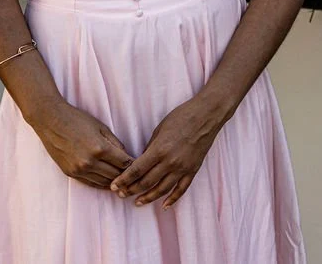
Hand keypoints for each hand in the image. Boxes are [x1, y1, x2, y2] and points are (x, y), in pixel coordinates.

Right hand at [30, 100, 133, 188]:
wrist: (51, 121)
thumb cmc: (78, 120)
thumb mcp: (101, 127)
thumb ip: (115, 143)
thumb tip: (127, 156)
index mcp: (100, 148)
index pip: (124, 163)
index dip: (133, 164)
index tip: (140, 165)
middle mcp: (89, 162)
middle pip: (115, 175)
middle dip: (126, 176)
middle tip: (135, 176)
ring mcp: (79, 170)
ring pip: (103, 183)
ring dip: (114, 183)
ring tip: (124, 182)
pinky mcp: (70, 174)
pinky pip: (90, 184)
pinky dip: (101, 184)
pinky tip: (108, 183)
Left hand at [109, 96, 224, 208]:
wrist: (207, 115)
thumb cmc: (182, 116)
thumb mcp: (160, 129)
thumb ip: (150, 148)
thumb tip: (141, 162)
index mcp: (159, 150)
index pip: (137, 170)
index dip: (124, 180)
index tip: (114, 186)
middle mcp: (170, 162)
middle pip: (146, 182)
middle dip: (131, 190)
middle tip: (121, 195)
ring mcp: (183, 168)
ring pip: (162, 190)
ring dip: (148, 197)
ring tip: (137, 202)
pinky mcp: (193, 170)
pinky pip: (181, 189)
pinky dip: (172, 199)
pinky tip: (164, 206)